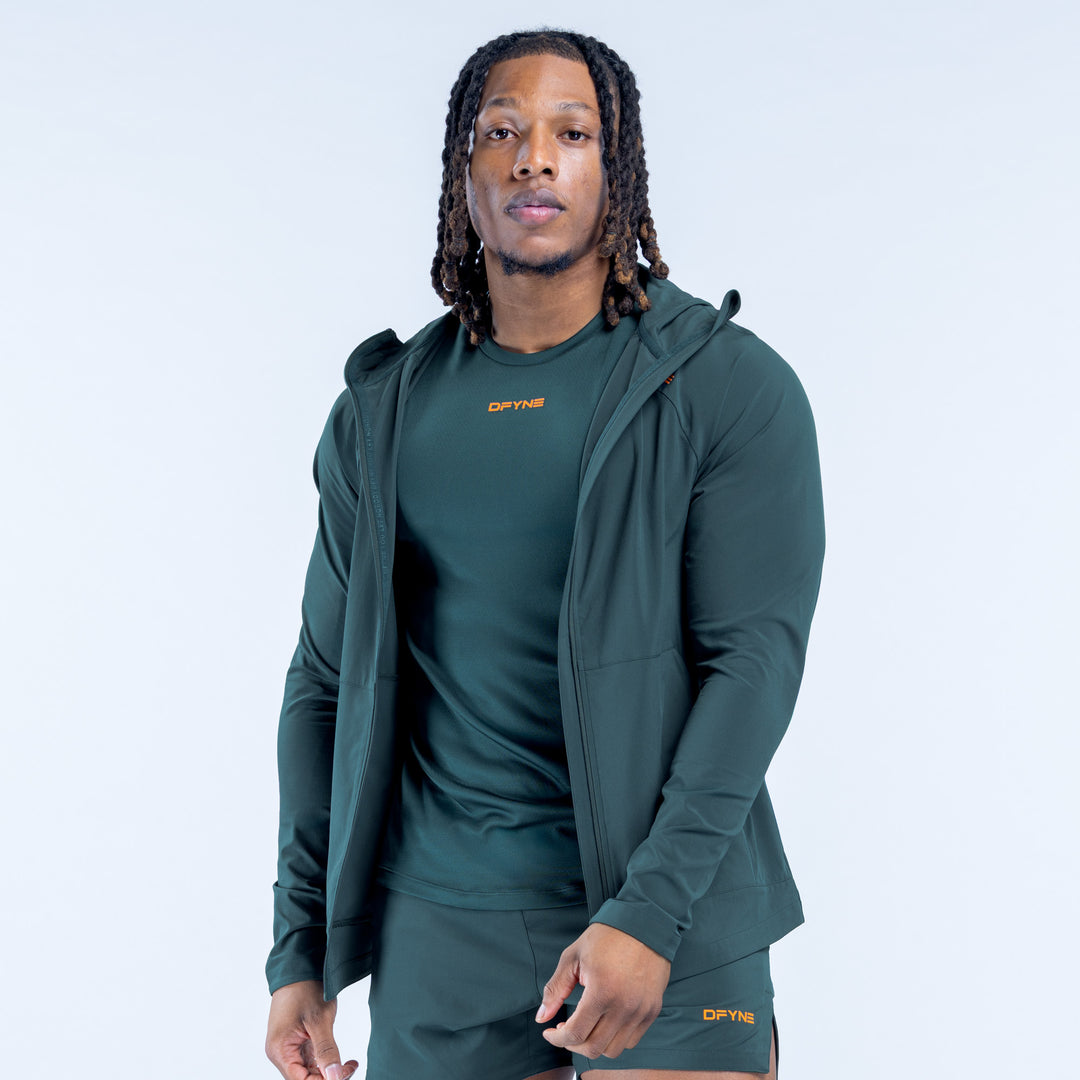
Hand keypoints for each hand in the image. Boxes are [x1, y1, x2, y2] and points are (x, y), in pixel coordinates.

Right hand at [265, 980, 358, 1079]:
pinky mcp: (297, 1041)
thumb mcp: (319, 1020)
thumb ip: (326, 1050)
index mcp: (280, 1050)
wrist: (300, 965)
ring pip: (309, 1071)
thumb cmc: (305, 988)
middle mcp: (281, 1052)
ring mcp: (288, 1047)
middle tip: (350, 1067)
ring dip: (329, 1070)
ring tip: (349, 1063)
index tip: (344, 1074)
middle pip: (305, 1078)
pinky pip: (311, 1060)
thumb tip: (334, 1077)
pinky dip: (326, 1061)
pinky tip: (342, 1059)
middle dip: (328, 1077)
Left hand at [535, 922, 671, 1059]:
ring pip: (613, 1050)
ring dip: (594, 1043)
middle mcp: (624, 1007)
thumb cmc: (606, 937)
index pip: (575, 1034)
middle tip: (566, 1029)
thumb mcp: (573, 957)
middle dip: (573, 1044)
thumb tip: (541, 1017)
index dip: (557, 1039)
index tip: (550, 1032)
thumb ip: (555, 989)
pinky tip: (605, 1021)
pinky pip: (632, 1040)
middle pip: (593, 1048)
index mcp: (602, 992)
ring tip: (586, 1025)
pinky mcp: (652, 1010)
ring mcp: (641, 1011)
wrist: (644, 924)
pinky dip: (614, 1038)